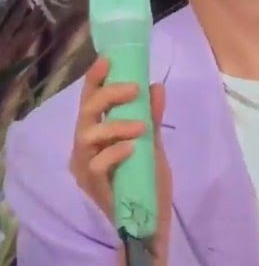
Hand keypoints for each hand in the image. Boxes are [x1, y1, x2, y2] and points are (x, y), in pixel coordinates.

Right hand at [69, 57, 171, 259]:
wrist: (150, 216)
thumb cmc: (147, 177)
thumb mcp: (153, 142)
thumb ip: (153, 117)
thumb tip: (157, 86)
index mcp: (97, 132)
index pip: (91, 100)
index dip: (96, 78)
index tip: (108, 58)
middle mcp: (85, 146)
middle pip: (86, 112)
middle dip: (109, 95)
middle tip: (134, 89)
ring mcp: (85, 166)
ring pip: (87, 135)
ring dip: (116, 125)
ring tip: (141, 126)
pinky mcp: (92, 185)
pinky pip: (97, 163)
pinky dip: (115, 151)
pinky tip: (132, 148)